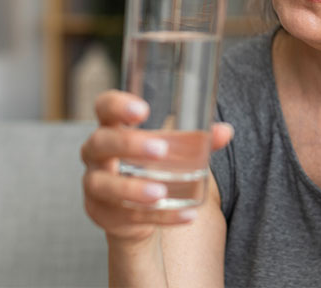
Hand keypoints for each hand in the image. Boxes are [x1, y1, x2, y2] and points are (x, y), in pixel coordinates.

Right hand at [80, 89, 233, 243]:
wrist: (134, 209)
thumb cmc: (150, 164)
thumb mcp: (171, 148)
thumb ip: (196, 139)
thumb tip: (225, 131)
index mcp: (111, 127)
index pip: (104, 106)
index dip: (118, 105)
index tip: (143, 110)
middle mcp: (96, 154)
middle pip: (101, 143)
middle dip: (129, 145)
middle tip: (160, 150)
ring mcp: (95, 185)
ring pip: (106, 185)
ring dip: (133, 189)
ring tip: (161, 192)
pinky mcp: (102, 214)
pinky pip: (129, 216)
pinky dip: (160, 216)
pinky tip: (185, 215)